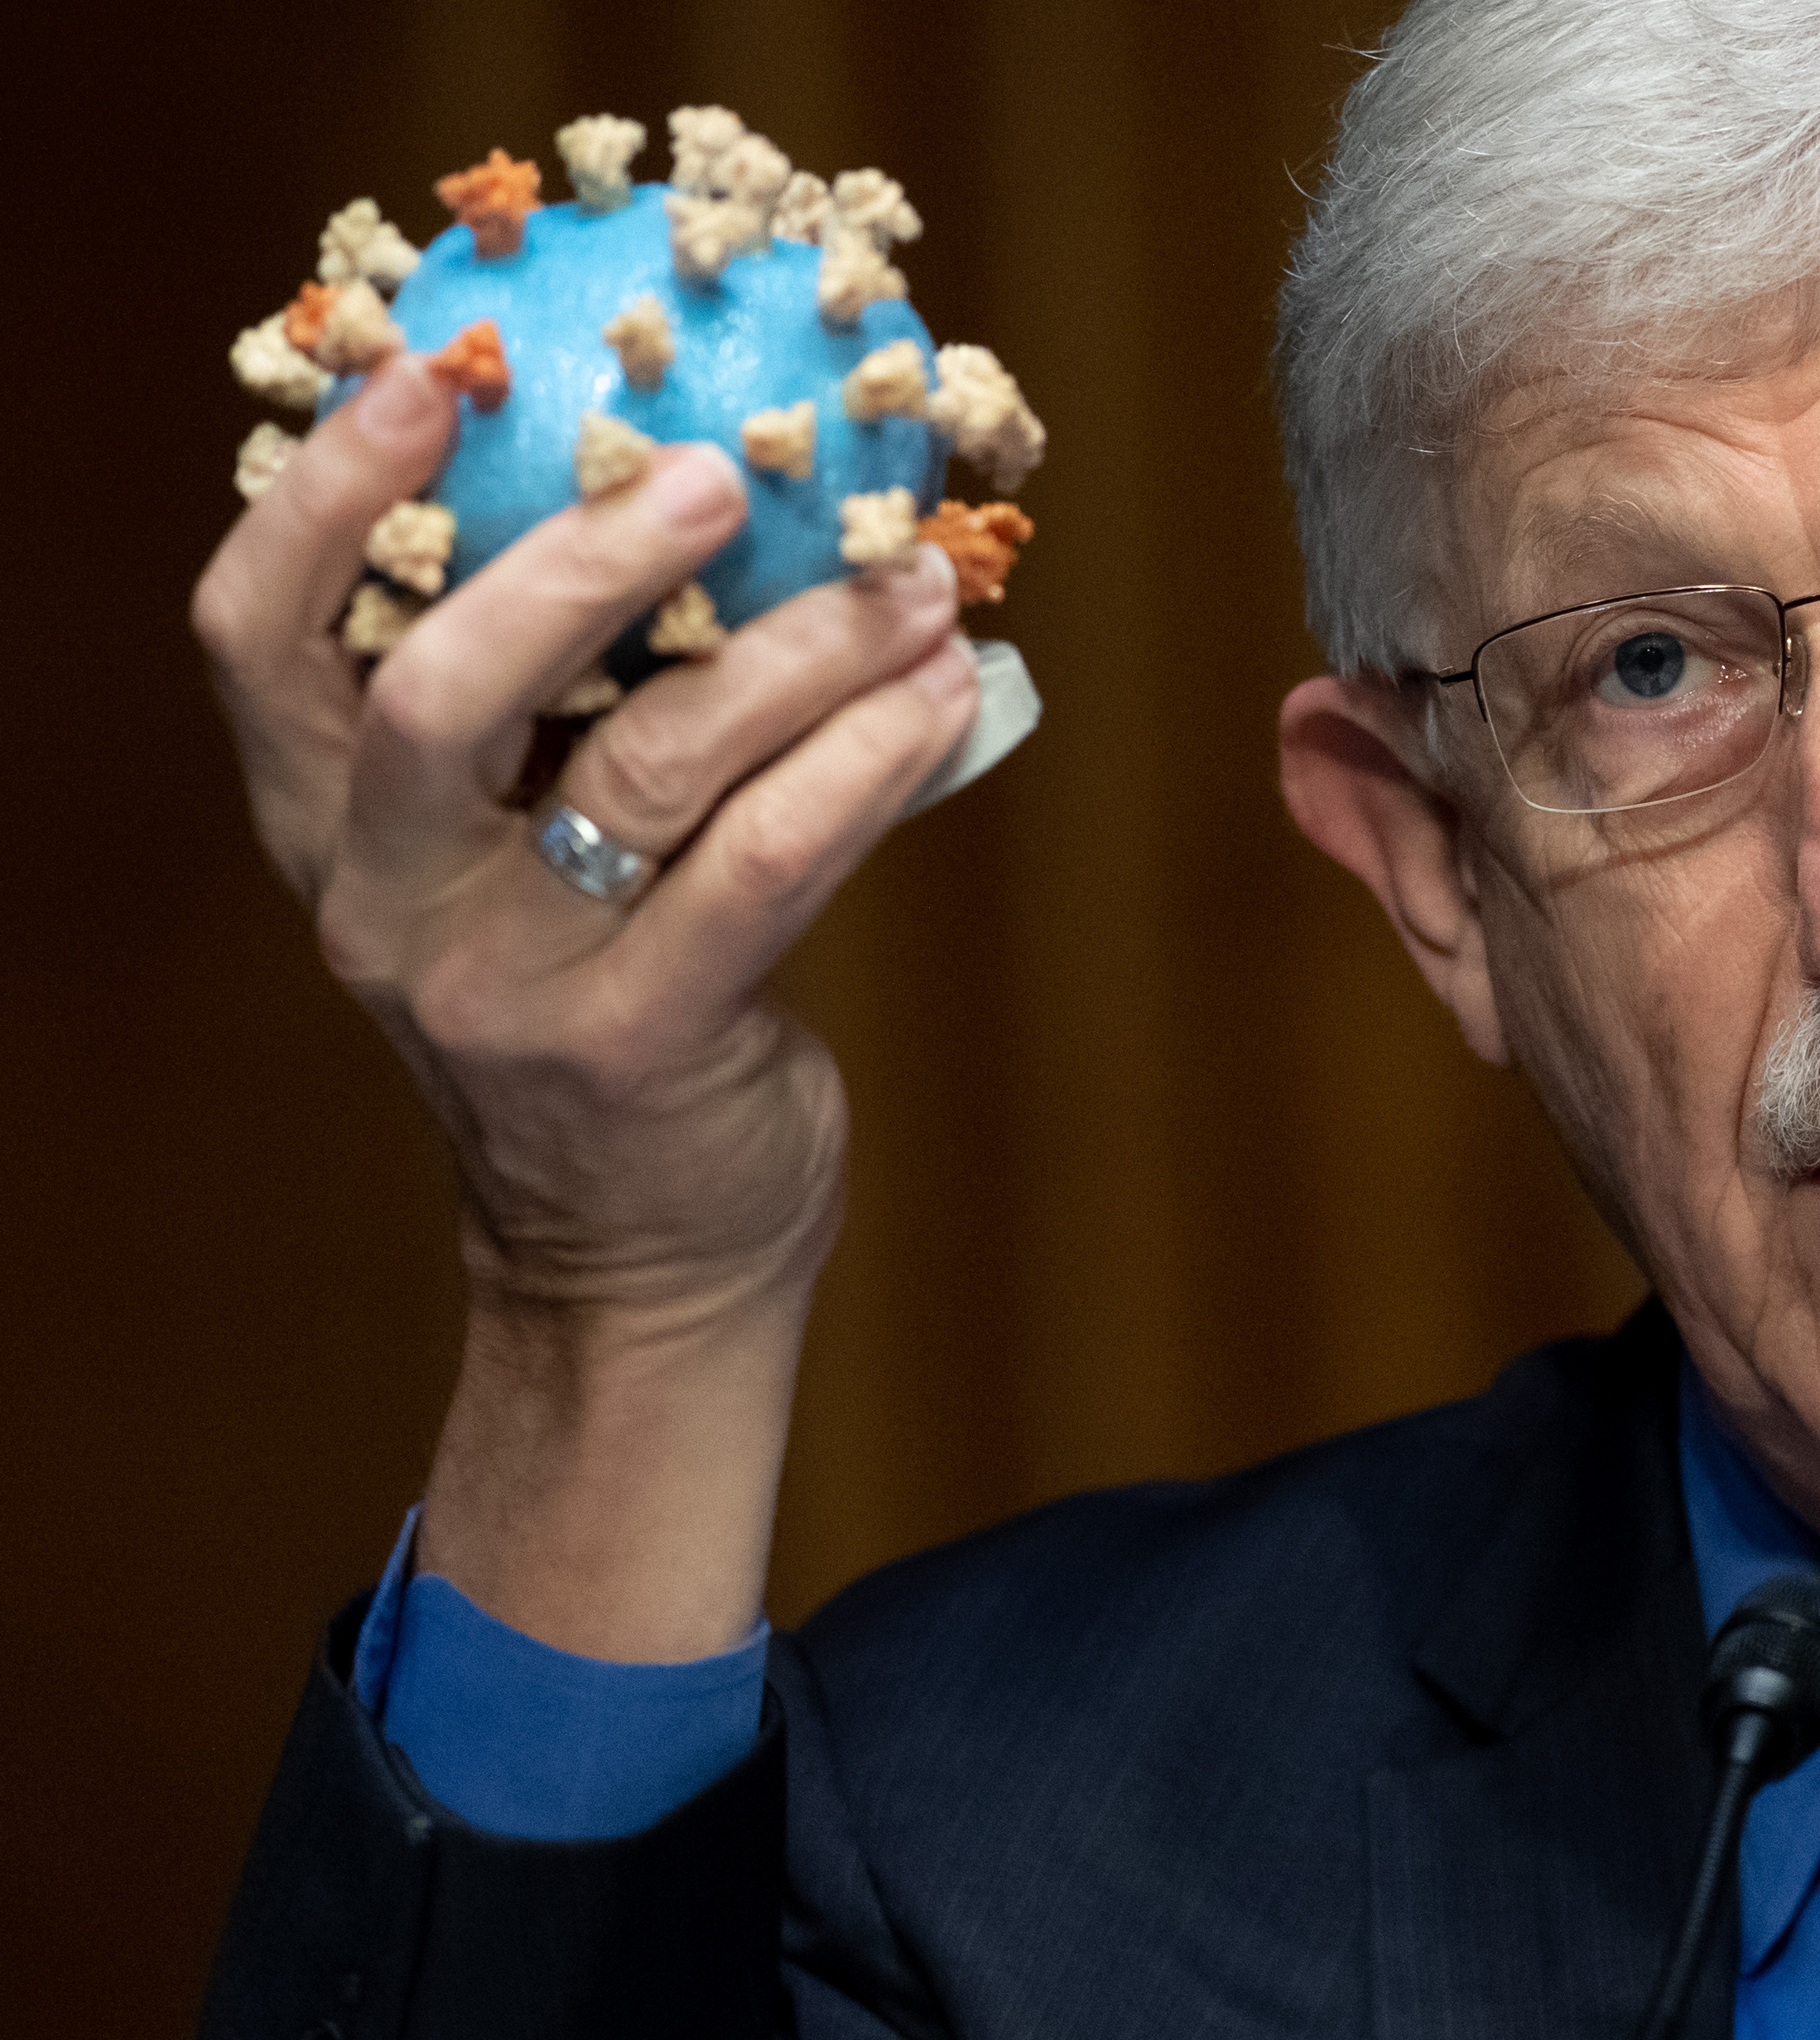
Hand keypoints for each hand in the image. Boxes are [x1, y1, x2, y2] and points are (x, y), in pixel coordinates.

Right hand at [198, 355, 981, 1658]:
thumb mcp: (526, 868)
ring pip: (641, 765)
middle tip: (710, 472)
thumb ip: (562, 726)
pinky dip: (864, 765)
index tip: (421, 374)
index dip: (319, 498)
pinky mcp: (638, 1046)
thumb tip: (713, 507)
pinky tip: (945, 696)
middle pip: (436, 687)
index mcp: (335, 835)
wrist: (640, 1265)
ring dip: (795, 653)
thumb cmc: (605, 1017)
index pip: (256, 641)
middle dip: (575, 558)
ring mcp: (508, 985)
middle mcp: (391, 907)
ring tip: (909, 583)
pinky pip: (761, 867)